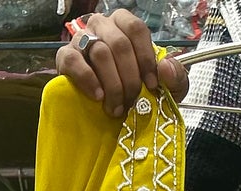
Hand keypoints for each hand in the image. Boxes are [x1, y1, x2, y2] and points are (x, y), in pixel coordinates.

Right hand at [56, 8, 188, 117]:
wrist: (113, 116)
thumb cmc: (139, 95)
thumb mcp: (166, 89)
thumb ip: (175, 76)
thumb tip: (165, 67)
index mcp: (125, 26)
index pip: (136, 29)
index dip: (146, 58)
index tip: (152, 85)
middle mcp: (103, 26)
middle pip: (119, 43)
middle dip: (129, 78)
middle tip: (132, 102)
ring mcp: (82, 39)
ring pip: (100, 52)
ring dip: (112, 84)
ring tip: (116, 108)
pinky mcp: (65, 56)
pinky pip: (73, 60)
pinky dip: (87, 79)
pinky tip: (98, 96)